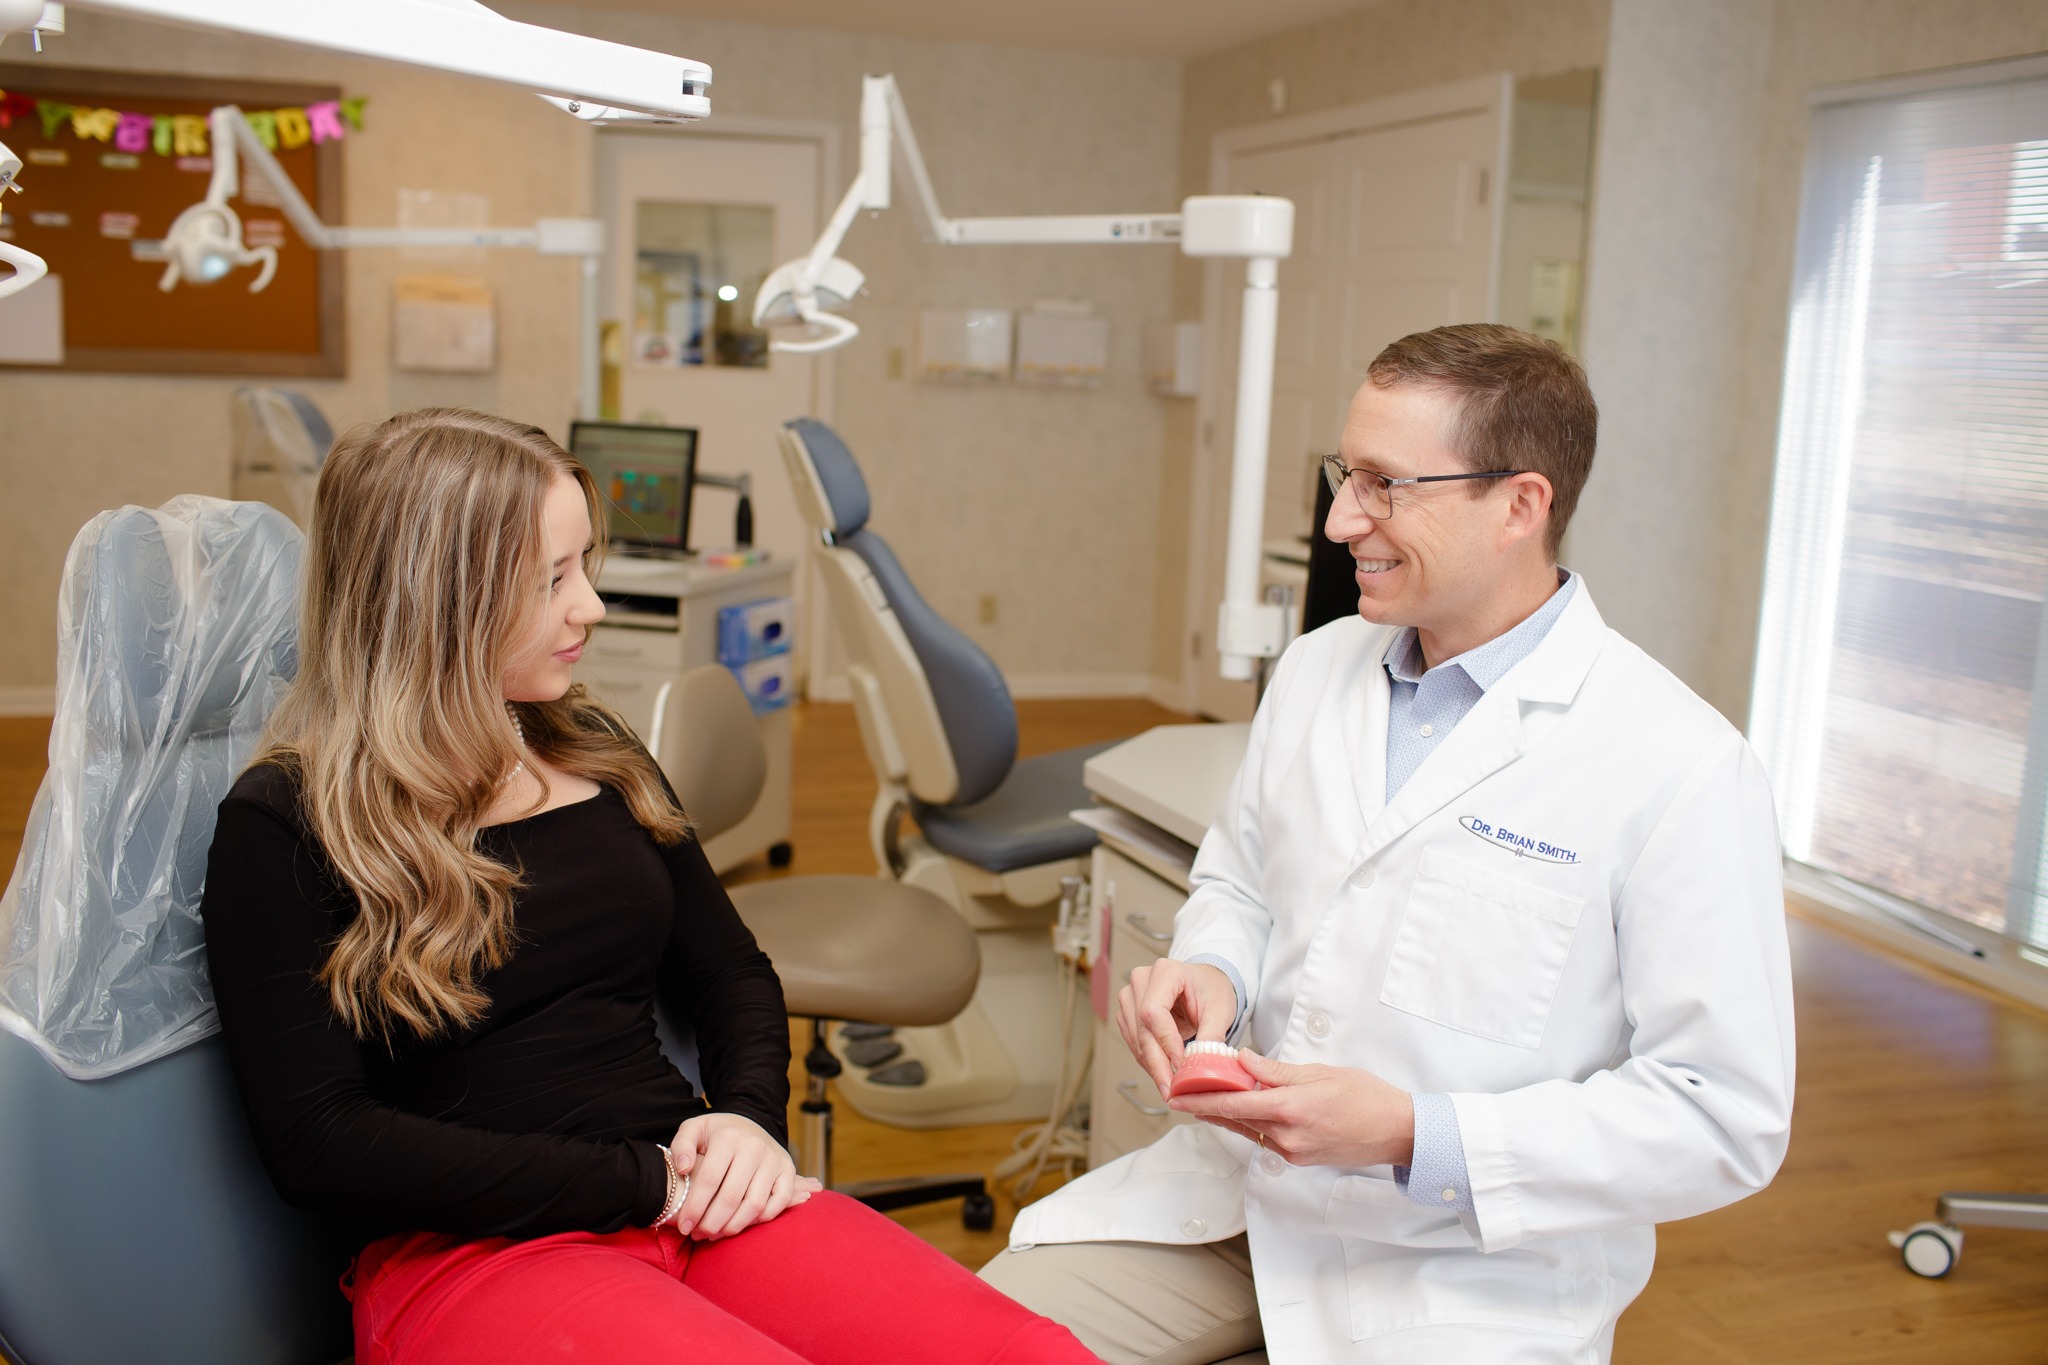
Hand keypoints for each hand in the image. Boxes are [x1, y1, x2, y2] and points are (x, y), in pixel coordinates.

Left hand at [667, 1112, 821, 1239]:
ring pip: (755, 1203)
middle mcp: (754, 1146)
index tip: (684, 1227)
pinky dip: (761, 1219)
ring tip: (716, 1234)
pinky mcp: (788, 1169)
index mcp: (728, 1136)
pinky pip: (780, 1202)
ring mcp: (774, 1158)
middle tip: (698, 1235)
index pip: (710, 1179)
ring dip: (734, 1226)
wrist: (748, 1124)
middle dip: (712, 1223)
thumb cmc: (716, 1134)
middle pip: (732, 1196)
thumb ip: (681, 1146)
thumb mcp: (693, 1130)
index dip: (695, 1207)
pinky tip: (741, 1224)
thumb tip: (684, 1169)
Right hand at [1117, 958, 1239, 1098]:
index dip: (1165, 1041)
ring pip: (1136, 1039)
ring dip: (1152, 1066)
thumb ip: (1212, 1034)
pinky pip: (1133, 1042)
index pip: (1153, 1011)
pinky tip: (1162, 1073)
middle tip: (1171, 1089)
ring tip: (1170, 1086)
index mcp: (1166, 971)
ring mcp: (1131, 996)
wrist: (1204, 986)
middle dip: (1157, 1063)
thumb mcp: (1220, 1009)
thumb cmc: (1212, 990)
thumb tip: (1203, 1062)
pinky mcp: (1128, 1012)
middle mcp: (1142, 980)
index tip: (1180, 1065)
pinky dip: (1148, 1061)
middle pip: (1142, 1028)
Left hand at [1168, 1050, 1415, 1168]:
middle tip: (1182, 1096)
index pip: (1234, 1103)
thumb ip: (1276, 1071)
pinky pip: (1267, 1140)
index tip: (1178, 1095)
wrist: (1397, 1132)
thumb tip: (1243, 1060)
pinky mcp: (1301, 1159)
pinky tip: (1247, 1110)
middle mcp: (1287, 1136)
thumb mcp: (1320, 1073)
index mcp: (1290, 1109)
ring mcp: (1293, 1151)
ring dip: (1230, 1115)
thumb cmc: (1366, 1097)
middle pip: (1236, 1119)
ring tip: (1209, 1099)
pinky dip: (1253, 1124)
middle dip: (1208, 1107)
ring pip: (1250, 1130)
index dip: (1201, 1100)